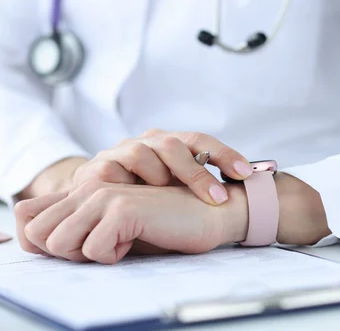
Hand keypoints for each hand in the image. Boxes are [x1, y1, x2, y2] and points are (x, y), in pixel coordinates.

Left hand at [18, 181, 249, 263]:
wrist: (206, 213)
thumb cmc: (161, 225)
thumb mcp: (110, 229)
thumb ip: (73, 229)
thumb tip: (30, 238)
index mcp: (80, 193)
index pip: (27, 221)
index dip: (42, 246)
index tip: (77, 248)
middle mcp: (86, 189)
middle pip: (37, 236)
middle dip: (68, 253)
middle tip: (103, 244)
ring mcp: (102, 196)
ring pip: (59, 244)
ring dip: (92, 253)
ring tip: (121, 239)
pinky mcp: (121, 208)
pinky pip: (94, 250)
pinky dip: (116, 254)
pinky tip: (137, 237)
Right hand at [73, 129, 253, 204]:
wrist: (94, 199)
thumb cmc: (142, 198)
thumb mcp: (173, 192)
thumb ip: (197, 190)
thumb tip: (240, 199)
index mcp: (169, 143)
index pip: (199, 140)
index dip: (223, 154)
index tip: (245, 174)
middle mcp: (146, 142)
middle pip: (173, 144)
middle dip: (196, 173)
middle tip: (217, 199)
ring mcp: (120, 152)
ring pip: (141, 151)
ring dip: (158, 176)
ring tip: (168, 197)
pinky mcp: (97, 167)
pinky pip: (112, 168)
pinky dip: (126, 182)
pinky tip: (135, 198)